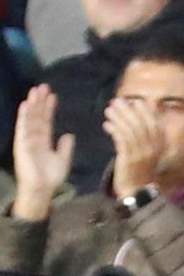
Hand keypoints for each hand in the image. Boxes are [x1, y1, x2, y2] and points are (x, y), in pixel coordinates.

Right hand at [12, 85, 72, 221]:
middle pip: (38, 115)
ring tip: (35, 91)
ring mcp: (27, 139)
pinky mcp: (21, 143)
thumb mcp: (63, 160)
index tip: (53, 96)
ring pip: (30, 118)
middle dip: (40, 101)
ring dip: (32, 104)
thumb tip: (69, 134)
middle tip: (44, 86)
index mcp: (45, 140)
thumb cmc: (51, 177)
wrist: (42, 189)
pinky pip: (22, 127)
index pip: (47, 120)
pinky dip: (24, 116)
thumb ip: (66, 147)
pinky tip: (26, 105)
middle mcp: (35, 137)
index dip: (50, 108)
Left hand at [105, 96, 162, 196]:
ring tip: (108, 110)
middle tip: (116, 101)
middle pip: (140, 124)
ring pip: (129, 129)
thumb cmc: (140, 171)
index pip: (153, 124)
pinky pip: (120, 139)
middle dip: (127, 110)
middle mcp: (152, 148)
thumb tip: (133, 118)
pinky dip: (113, 129)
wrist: (137, 192)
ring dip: (118, 117)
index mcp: (159, 146)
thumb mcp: (147, 153)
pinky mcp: (128, 158)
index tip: (134, 102)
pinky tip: (106, 125)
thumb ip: (143, 137)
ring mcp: (141, 154)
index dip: (144, 111)